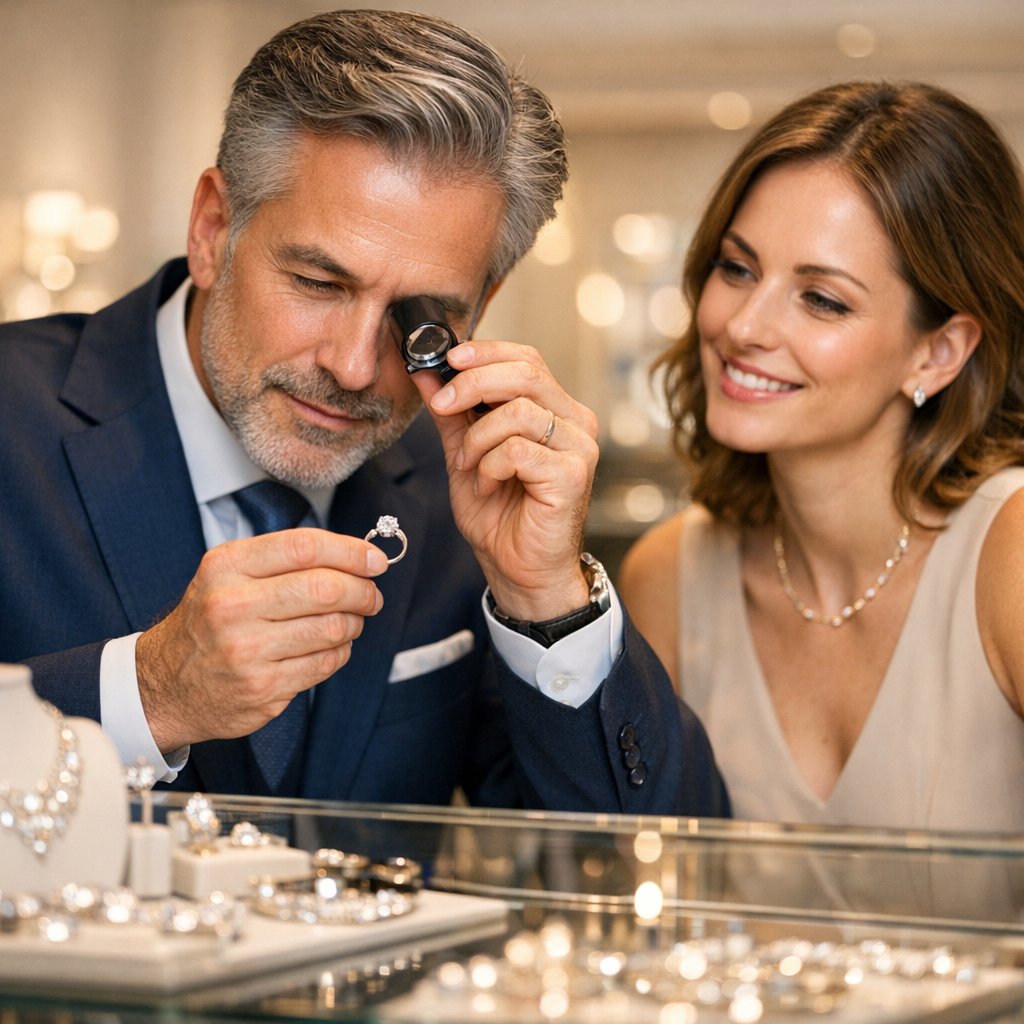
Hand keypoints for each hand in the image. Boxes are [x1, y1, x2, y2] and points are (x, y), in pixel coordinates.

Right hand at [136, 529, 387, 751]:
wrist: (165, 685)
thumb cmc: (210, 621)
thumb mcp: (229, 574)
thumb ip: (286, 559)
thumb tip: (360, 556)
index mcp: (226, 566)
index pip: (305, 548)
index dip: (351, 551)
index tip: (376, 560)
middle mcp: (231, 606)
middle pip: (325, 588)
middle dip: (362, 590)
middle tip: (371, 595)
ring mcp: (246, 651)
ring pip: (333, 628)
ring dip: (354, 623)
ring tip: (350, 621)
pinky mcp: (263, 688)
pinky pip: (325, 663)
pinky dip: (340, 652)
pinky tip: (331, 646)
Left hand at [415, 339, 598, 621]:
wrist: (517, 570)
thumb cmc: (500, 516)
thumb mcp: (465, 454)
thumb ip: (451, 413)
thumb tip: (427, 372)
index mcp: (555, 410)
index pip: (527, 359)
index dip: (486, 353)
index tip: (447, 360)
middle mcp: (575, 422)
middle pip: (526, 373)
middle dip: (472, 384)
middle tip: (443, 406)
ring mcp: (579, 447)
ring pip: (517, 411)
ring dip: (478, 438)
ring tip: (469, 466)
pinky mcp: (573, 474)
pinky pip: (518, 449)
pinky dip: (490, 466)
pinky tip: (487, 486)